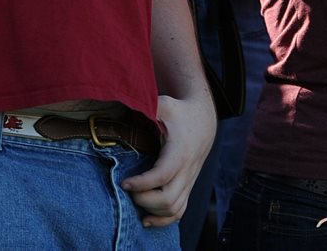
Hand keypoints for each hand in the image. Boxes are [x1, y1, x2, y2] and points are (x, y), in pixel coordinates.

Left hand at [123, 87, 215, 227]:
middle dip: (144, 199)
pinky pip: (179, 212)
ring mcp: (189, 182)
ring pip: (174, 209)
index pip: (162, 176)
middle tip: (127, 189)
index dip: (142, 184)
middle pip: (168, 198)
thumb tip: (123, 104)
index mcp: (179, 152)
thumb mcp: (164, 104)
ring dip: (152, 211)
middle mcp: (187, 171)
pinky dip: (163, 220)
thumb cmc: (179, 112)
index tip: (123, 182)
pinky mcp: (187, 187)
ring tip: (134, 202)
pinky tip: (145, 220)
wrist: (203, 122)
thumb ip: (146, 106)